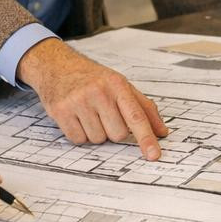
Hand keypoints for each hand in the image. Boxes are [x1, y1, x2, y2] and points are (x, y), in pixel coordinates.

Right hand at [19, 39, 169, 159]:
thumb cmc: (94, 78)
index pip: (136, 116)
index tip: (154, 155)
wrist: (58, 66)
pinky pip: (78, 140)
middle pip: (117, 134)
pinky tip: (77, 118)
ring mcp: (78, 101)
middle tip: (104, 114)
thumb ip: (144, 107)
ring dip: (96, 132)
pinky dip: (80, 134)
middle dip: (113, 131)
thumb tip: (162, 132)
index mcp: (117, 85)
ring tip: (89, 113)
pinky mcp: (60, 111)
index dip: (146, 138)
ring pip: (98, 139)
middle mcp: (98, 92)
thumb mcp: (121, 85)